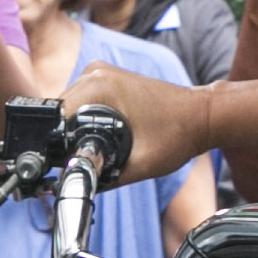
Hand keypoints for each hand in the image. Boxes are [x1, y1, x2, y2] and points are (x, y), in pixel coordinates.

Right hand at [65, 60, 213, 181]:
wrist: (202, 115)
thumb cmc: (179, 134)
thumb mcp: (139, 164)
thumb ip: (103, 176)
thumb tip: (75, 185)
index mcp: (98, 86)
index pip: (55, 117)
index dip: (55, 144)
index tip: (67, 162)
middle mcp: (95, 73)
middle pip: (59, 112)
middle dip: (65, 138)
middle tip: (86, 159)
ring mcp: (100, 72)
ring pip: (69, 107)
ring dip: (75, 129)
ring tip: (97, 147)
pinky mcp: (106, 78)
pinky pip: (83, 102)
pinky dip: (86, 119)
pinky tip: (102, 134)